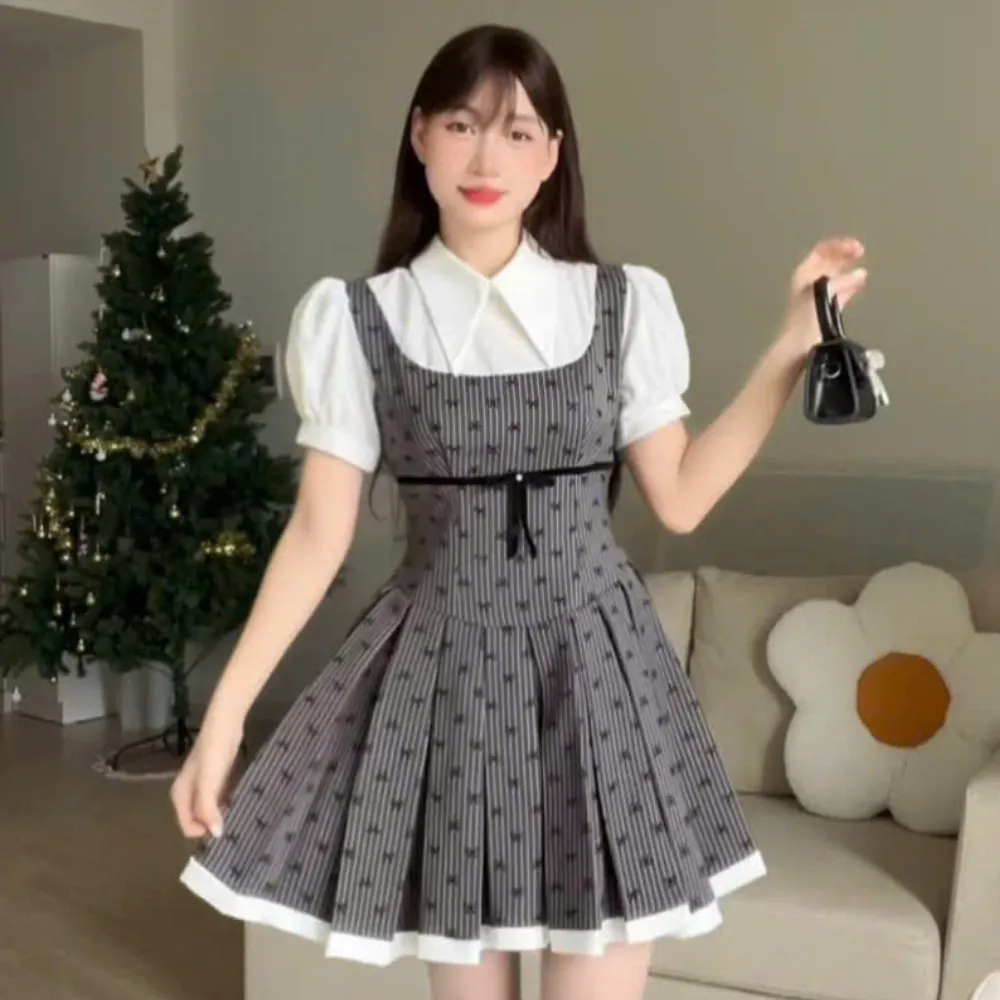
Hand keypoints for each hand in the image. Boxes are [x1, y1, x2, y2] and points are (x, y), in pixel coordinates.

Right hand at [170, 708, 243, 839]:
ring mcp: (201, 784)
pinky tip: (237, 801)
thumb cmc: (213, 754)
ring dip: (219, 814)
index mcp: (180, 796)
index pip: (187, 826)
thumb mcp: (208, 784)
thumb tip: (216, 834)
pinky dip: (225, 802)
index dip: (203, 831)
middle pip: (196, 819)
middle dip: (211, 824)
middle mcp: (187, 792)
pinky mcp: (215, 776)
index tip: (222, 828)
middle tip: (231, 824)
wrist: (224, 725)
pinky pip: (217, 797)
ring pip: (208, 808)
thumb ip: (208, 809)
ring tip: (236, 815)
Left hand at [779, 237, 867, 355]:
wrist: (798, 346)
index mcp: (804, 274)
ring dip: (849, 270)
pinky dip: (850, 285)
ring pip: (836, 276)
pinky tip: (860, 283)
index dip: (839, 246)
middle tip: (861, 252)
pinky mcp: (826, 309)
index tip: (856, 248)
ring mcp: (818, 295)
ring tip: (862, 268)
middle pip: (830, 261)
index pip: (822, 251)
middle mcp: (810, 282)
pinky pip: (840, 292)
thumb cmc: (805, 318)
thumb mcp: (822, 292)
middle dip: (845, 255)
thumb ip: (842, 281)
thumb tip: (860, 274)